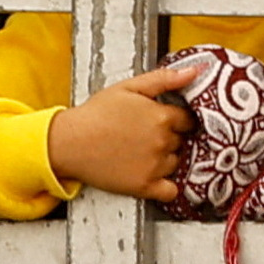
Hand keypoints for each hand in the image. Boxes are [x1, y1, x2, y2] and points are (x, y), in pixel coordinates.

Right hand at [43, 59, 203, 201]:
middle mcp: (162, 142)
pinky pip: (170, 191)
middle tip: (147, 136)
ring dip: (166, 159)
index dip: (176, 120)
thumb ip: (163, 78)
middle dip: (169, 138)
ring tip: (142, 153)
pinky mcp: (144, 186)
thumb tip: (195, 71)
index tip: (163, 121)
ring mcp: (155, 165)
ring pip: (176, 163)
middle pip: (182, 141)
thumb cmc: (94, 114)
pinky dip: (167, 187)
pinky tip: (155, 177)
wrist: (68, 142)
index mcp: (161, 117)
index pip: (188, 120)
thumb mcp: (127, 87)